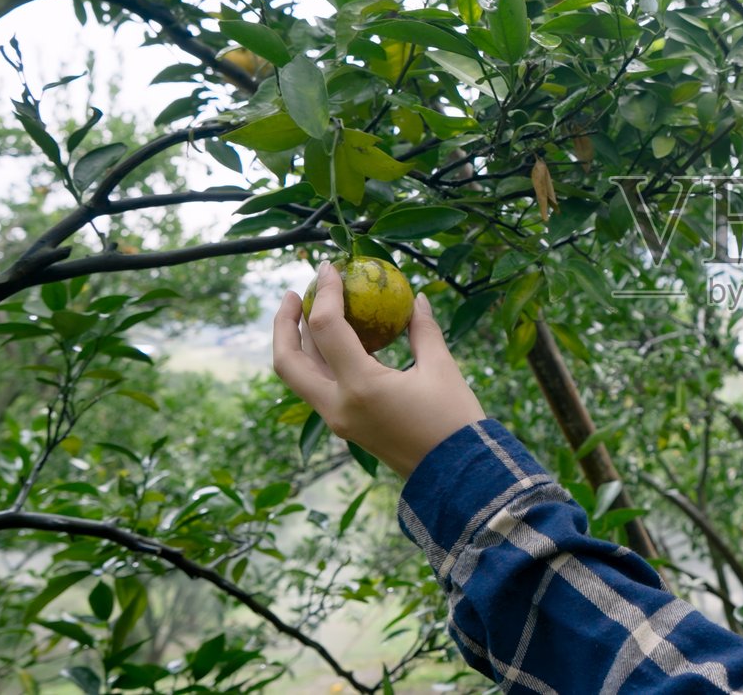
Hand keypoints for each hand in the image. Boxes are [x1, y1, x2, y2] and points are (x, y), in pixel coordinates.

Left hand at [272, 261, 486, 478]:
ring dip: (298, 343)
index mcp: (361, 387)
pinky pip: (320, 387)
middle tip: (295, 293)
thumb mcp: (441, 369)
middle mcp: (339, 405)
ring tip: (312, 312)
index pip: (326, 328)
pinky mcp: (346, 427)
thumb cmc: (454, 421)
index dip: (326, 292)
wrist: (458, 475)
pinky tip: (339, 342)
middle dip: (284, 324)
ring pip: (299, 377)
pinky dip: (320, 361)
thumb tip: (416, 299)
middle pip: (287, 361)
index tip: (331, 267)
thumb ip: (422, 330)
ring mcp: (338, 419)